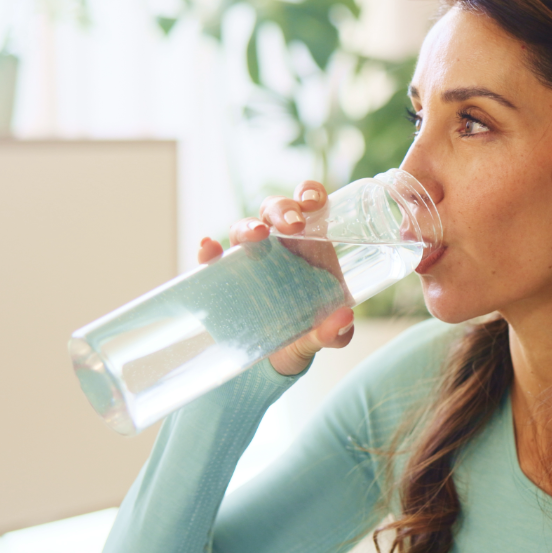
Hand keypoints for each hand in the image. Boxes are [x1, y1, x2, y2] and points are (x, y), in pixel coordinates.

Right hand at [197, 180, 354, 376]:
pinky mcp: (225, 279)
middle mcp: (279, 245)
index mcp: (309, 245)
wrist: (279, 359)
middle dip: (282, 210)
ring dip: (248, 226)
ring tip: (257, 235)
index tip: (314, 202)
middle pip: (275, 211)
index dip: (309, 194)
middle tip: (294, 225)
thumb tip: (343, 319)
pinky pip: (212, 260)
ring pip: (244, 229)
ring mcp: (250, 259)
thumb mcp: (326, 336)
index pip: (307, 206)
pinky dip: (208, 251)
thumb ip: (336, 332)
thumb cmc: (308, 333)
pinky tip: (208, 248)